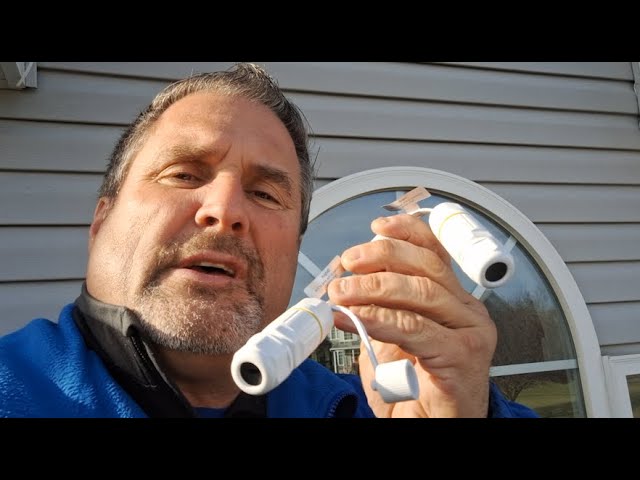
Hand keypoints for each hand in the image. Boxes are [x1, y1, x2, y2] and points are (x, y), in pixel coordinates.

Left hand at [327, 213, 496, 417]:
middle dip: (382, 258)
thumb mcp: (391, 337)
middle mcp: (468, 311)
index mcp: (453, 300)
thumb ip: (379, 308)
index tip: (377, 226)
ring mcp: (471, 333)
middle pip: (427, 267)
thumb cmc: (413, 388)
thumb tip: (347, 281)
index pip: (435, 252)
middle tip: (346, 262)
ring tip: (341, 291)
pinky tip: (355, 317)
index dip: (407, 233)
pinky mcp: (463, 358)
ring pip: (422, 294)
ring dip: (375, 288)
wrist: (431, 428)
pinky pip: (416, 329)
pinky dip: (380, 319)